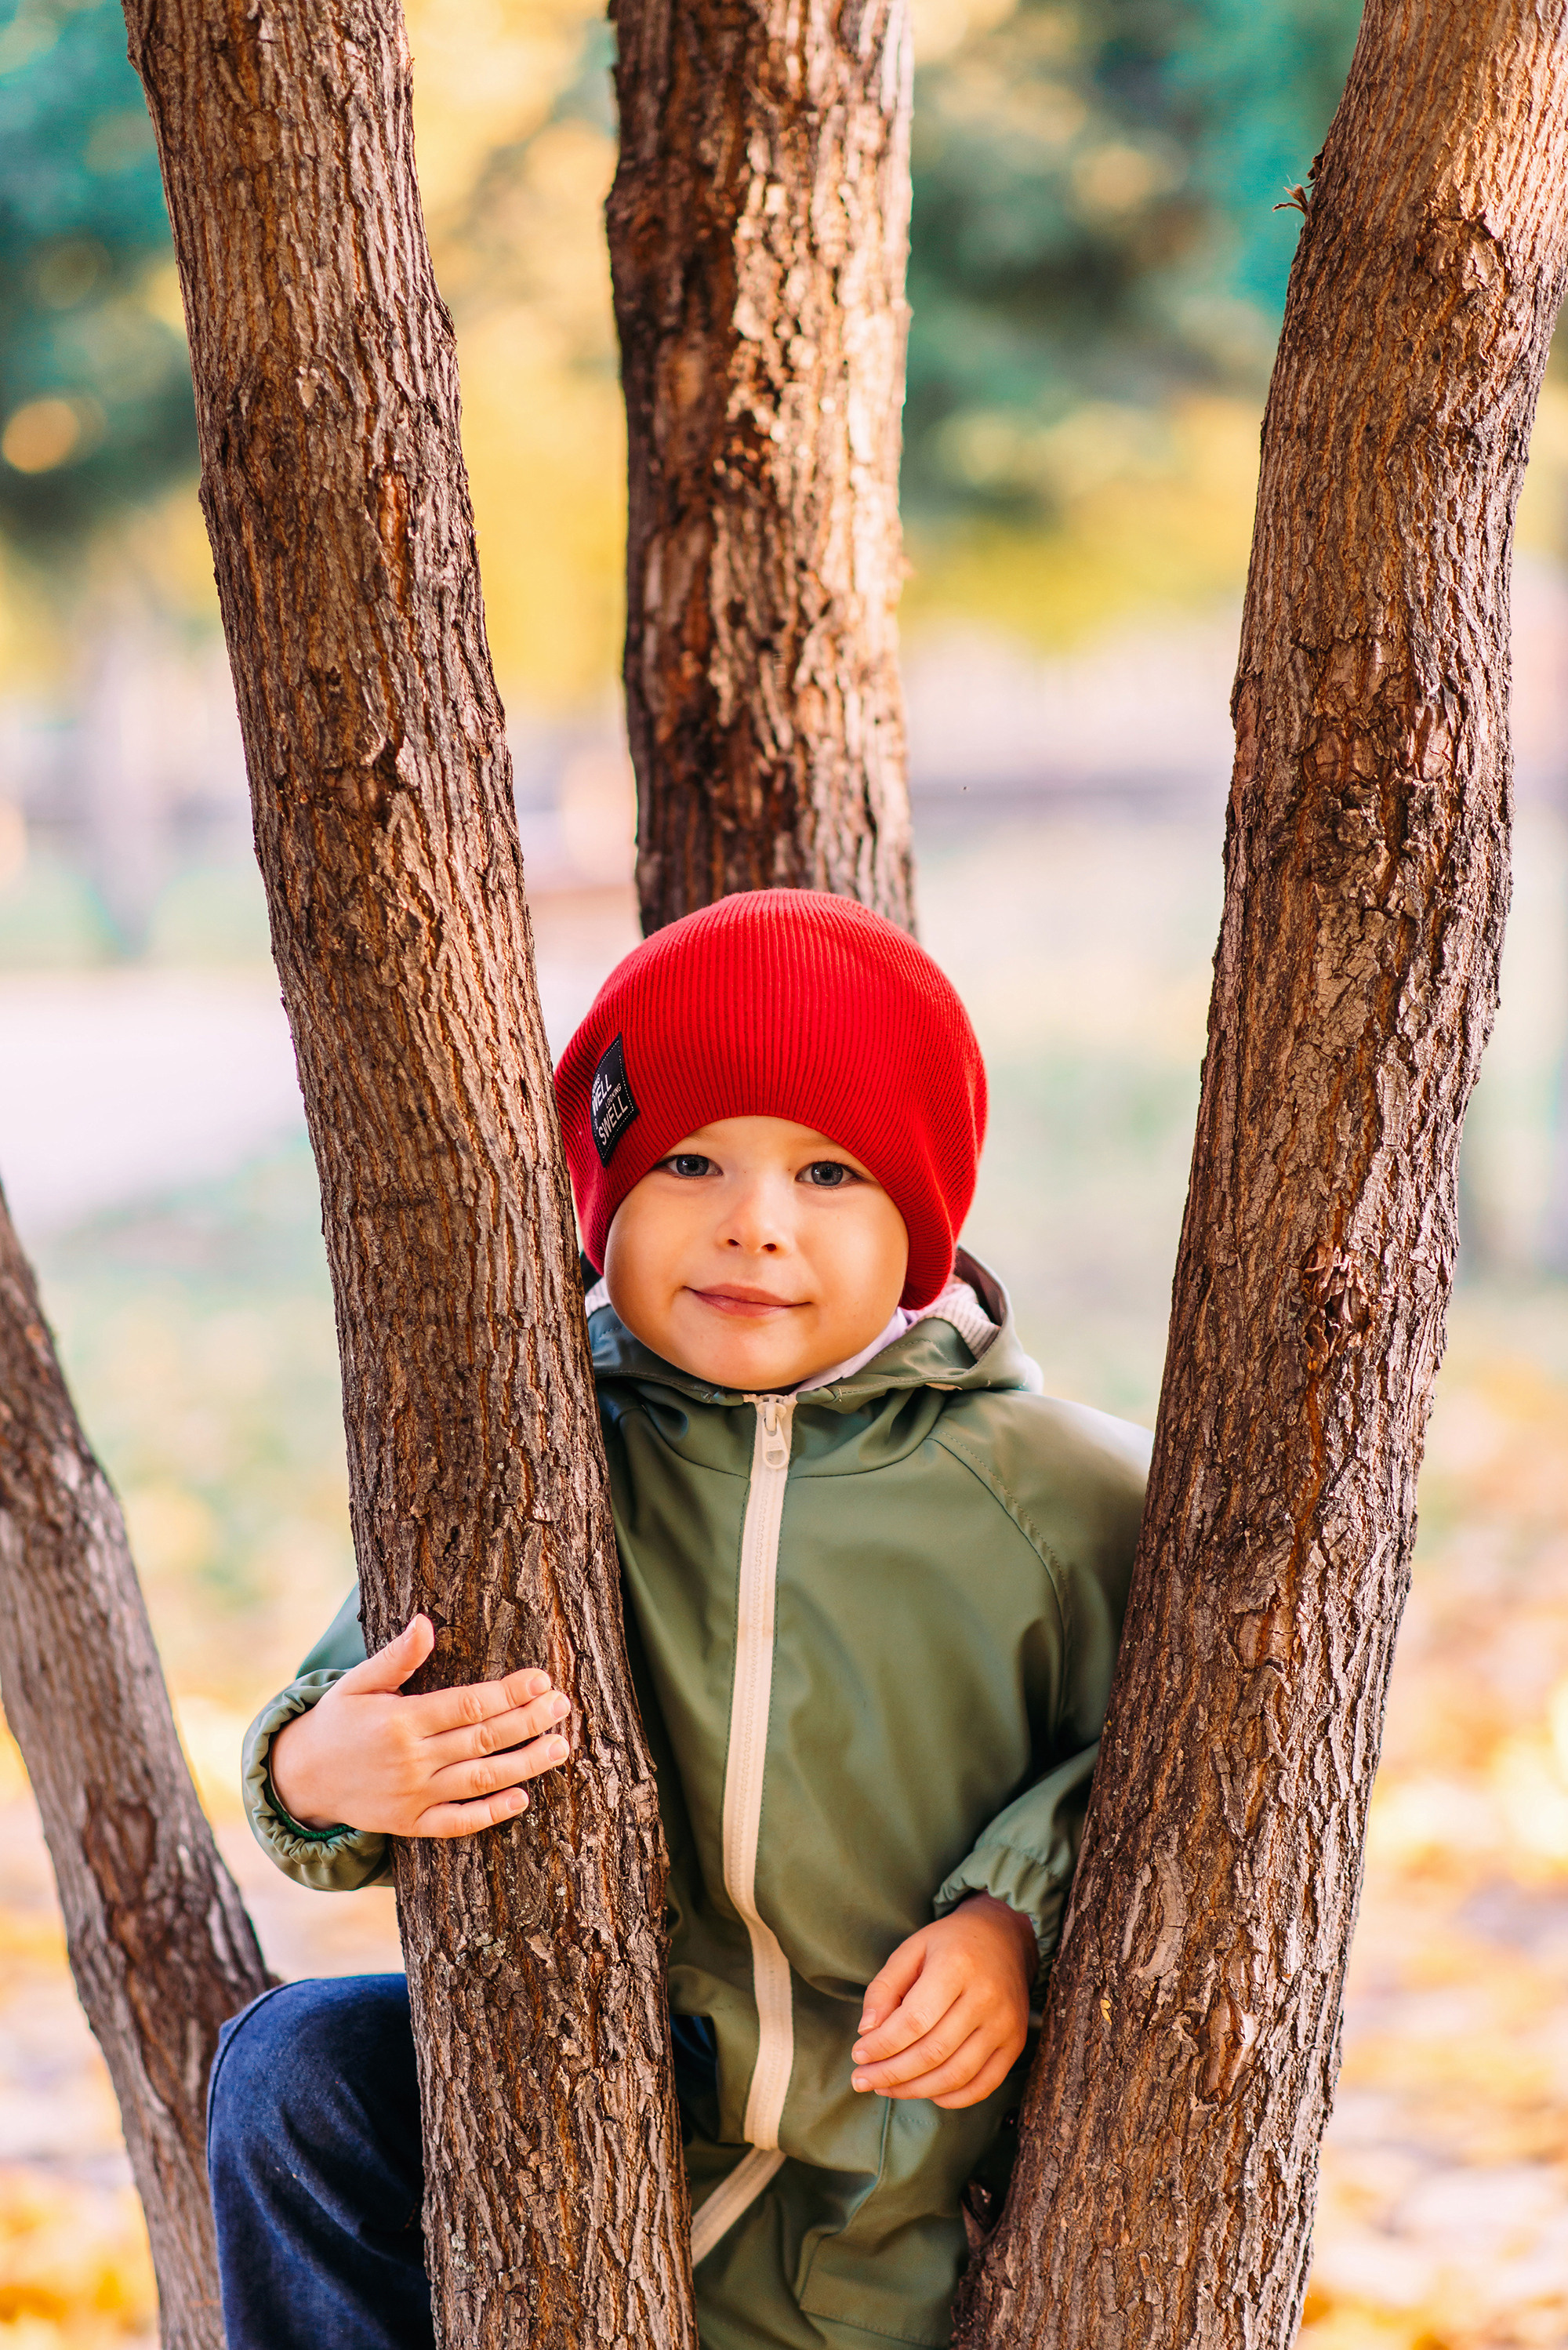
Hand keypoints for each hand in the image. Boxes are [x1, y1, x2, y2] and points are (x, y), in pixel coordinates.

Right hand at [267, 1614, 572, 1837]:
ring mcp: (412, 1796)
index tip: (541, 1679)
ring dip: (524, 1765)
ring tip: (559, 1747)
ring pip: (479, 1781)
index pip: (468, 1705)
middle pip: (483, 1740)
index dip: (509, 1693)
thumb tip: (425, 1623)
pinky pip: (457, 1822)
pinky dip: (490, 1813)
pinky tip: (521, 1798)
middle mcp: (411, 1760)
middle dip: (528, 1722)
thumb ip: (395, 1657)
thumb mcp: (357, 1683)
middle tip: (562, 1706)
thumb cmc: (337, 1721)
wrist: (302, 1778)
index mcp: (401, 1720)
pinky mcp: (411, 1824)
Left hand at [850, 1894, 1036, 2109]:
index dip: (882, 2045)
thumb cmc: (949, 1944)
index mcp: (957, 1965)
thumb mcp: (911, 1950)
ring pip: (955, 2075)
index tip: (858, 2055)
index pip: (914, 2020)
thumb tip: (866, 2032)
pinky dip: (951, 2098)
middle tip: (863, 2080)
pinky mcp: (1015, 2044)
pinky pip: (983, 2085)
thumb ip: (884, 1988)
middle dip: (891, 2073)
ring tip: (886, 2088)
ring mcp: (1005, 2024)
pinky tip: (925, 2091)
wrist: (1003, 1938)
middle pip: (933, 2053)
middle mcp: (986, 1997)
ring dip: (915, 2090)